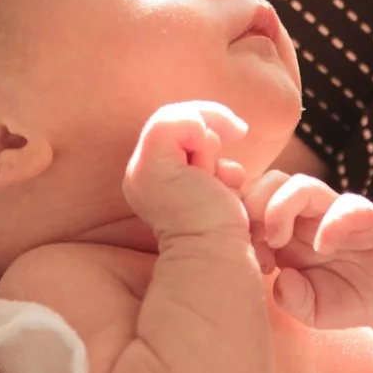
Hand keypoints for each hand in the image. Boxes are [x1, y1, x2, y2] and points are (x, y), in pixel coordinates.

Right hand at [122, 101, 251, 240]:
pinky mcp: (150, 165)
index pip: (180, 135)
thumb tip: (227, 131)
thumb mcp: (218, 182)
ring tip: (215, 181)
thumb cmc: (223, 227)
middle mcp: (140, 174)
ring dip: (210, 149)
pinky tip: (209, 159)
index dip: (209, 140)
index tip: (233, 165)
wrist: (216, 252)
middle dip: (212, 145)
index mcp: (152, 180)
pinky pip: (174, 120)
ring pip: (181, 122)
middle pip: (182, 126)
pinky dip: (199, 129)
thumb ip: (210, 158)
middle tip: (220, 182)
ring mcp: (140, 170)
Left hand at [242, 171, 372, 333]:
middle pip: (268, 183)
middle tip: (255, 244)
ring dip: (280, 208)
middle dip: (251, 207)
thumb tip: (280, 278)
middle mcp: (308, 215)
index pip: (250, 203)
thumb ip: (292, 299)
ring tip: (279, 242)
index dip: (235, 219)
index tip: (232, 252)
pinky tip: (324, 248)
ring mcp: (337, 212)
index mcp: (286, 231)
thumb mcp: (313, 311)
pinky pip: (346, 207)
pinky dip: (330, 224)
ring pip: (301, 184)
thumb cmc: (350, 298)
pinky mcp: (368, 217)